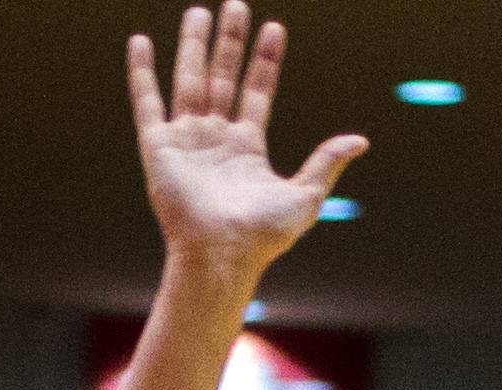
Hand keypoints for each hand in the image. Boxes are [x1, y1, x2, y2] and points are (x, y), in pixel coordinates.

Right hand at [125, 3, 363, 277]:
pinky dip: (142, 72)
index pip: (258, 91)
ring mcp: (186, 140)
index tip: (274, 28)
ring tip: (199, 11)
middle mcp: (214, 139)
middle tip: (235, 5)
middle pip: (223, 77)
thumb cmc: (262, 236)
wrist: (220, 254)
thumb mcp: (305, 196)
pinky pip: (147, 102)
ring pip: (190, 80)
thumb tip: (360, 141)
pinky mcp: (159, 146)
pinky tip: (141, 42)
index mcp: (246, 148)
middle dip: (230, 42)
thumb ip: (326, 162)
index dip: (266, 60)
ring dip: (194, 45)